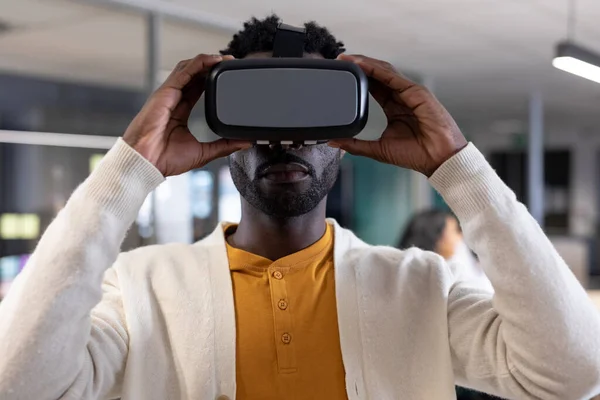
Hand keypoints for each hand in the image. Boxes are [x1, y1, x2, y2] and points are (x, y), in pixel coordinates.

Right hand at [123, 54, 250, 176]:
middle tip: (231, 63)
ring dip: (207, 60)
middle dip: (212, 66)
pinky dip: (199, 63)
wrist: (147, 162)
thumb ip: (224, 145)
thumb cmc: (165, 159)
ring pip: (189, 68)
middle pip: (194, 74)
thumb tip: (246, 142)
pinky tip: (214, 60)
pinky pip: (184, 71)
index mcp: (180, 112)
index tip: (228, 76)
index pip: (198, 88)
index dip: (211, 79)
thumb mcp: (204, 152)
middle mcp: (174, 100)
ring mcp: (169, 94)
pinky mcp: (166, 92)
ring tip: (225, 58)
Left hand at [329, 54, 466, 176]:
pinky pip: (393, 77)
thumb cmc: (415, 154)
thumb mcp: (377, 149)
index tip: (339, 75)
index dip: (357, 79)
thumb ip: (355, 144)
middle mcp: (400, 97)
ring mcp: (409, 93)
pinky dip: (377, 69)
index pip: (372, 88)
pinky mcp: (416, 92)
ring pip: (384, 71)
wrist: (438, 159)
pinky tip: (363, 65)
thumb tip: (332, 140)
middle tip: (339, 61)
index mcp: (393, 108)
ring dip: (365, 63)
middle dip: (358, 66)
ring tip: (347, 59)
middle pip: (377, 75)